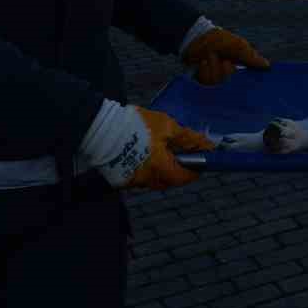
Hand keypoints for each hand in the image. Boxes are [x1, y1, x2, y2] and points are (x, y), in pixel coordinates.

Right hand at [84, 102, 214, 190]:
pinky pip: (139, 177)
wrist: (100, 127)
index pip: (186, 177)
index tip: (198, 158)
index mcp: (161, 169)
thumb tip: (207, 145)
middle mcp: (147, 181)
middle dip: (177, 167)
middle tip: (177, 150)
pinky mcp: (120, 180)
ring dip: (160, 168)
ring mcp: (132, 182)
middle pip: (169, 180)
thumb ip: (188, 138)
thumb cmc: (136, 125)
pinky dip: (144, 168)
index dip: (195, 168)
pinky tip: (142, 153)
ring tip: (158, 149)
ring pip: (154, 179)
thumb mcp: (167, 127)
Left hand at [183, 28, 269, 85]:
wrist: (196, 39)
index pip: (249, 80)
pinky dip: (205, 70)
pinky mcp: (205, 82)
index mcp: (240, 66)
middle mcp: (230, 75)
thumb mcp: (237, 45)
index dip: (249, 81)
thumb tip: (267, 66)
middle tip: (223, 60)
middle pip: (233, 84)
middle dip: (226, 70)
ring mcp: (218, 79)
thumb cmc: (219, 40)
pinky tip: (202, 62)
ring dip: (213, 67)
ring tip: (210, 56)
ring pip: (219, 84)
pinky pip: (207, 84)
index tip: (246, 79)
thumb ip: (251, 56)